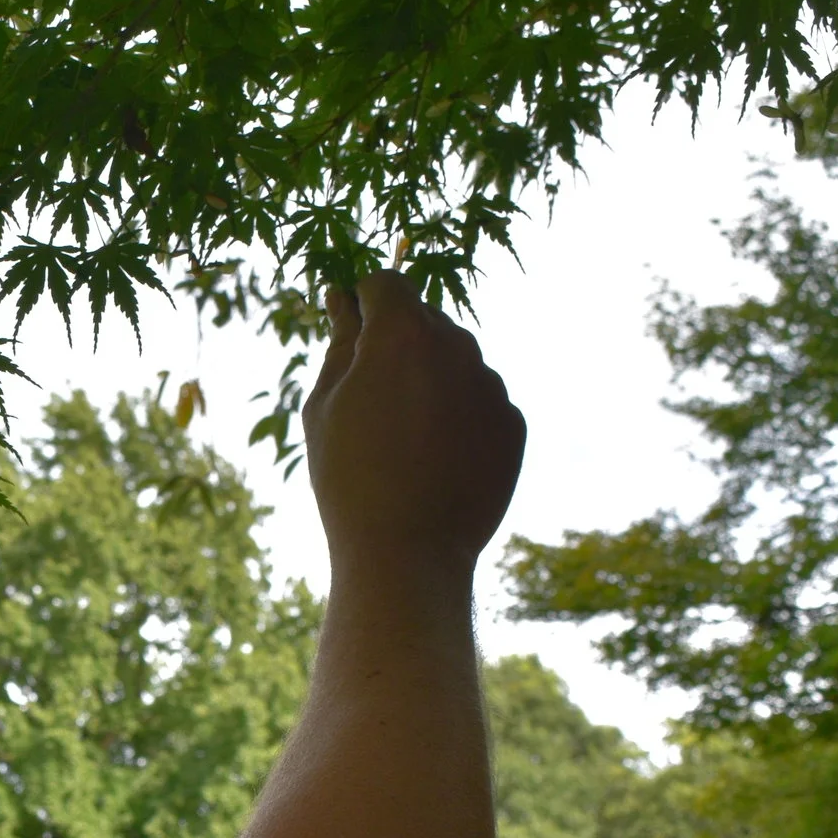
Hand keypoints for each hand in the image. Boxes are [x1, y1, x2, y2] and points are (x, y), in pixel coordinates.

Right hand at [300, 272, 524, 585]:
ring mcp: (492, 385)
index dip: (364, 301)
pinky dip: (460, 416)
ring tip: (404, 438)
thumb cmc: (349, 479)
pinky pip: (482, 400)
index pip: (386, 283)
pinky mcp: (513, 423)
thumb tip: (341, 301)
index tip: (351, 330)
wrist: (407, 554)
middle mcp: (457, 347)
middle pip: (425, 320)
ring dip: (432, 378)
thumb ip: (339, 343)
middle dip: (399, 342)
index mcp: (402, 334)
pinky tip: (434, 459)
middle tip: (372, 398)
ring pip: (457, 360)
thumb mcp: (324, 407)